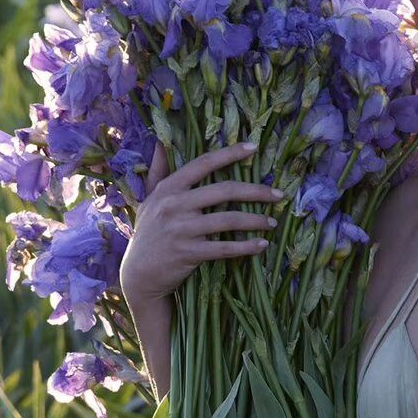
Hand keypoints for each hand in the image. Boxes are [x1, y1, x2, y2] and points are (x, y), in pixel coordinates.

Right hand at [119, 141, 282, 305]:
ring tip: (272, 222)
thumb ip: (158, 172)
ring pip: (229, 220)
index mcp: (168, 188)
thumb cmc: (149, 232)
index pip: (203, 164)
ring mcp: (181, 230)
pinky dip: (246, 246)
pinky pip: (225, 248)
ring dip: (256, 220)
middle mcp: (174, 205)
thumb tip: (161, 143)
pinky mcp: (188, 254)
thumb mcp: (149, 199)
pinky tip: (262, 245)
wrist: (138, 274)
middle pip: (224, 190)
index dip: (229, 153)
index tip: (253, 147)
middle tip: (279, 195)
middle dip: (256, 191)